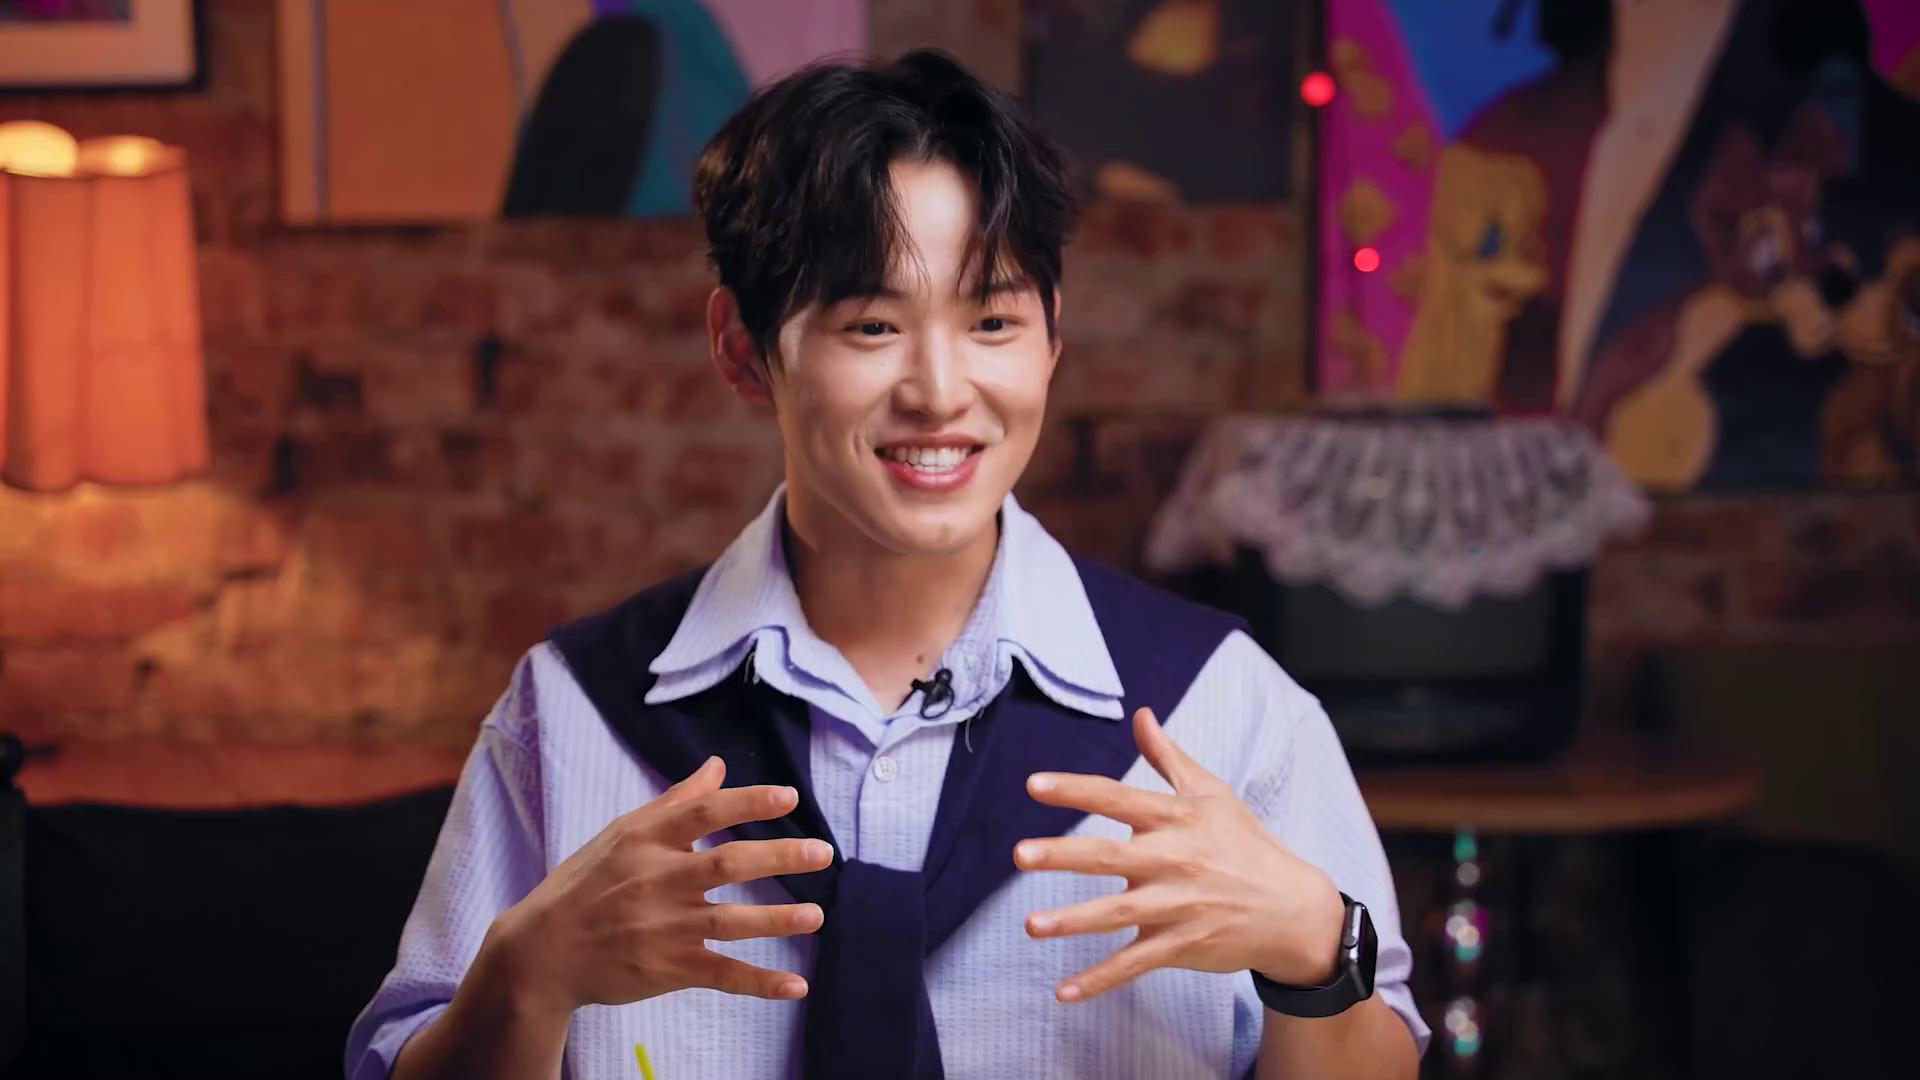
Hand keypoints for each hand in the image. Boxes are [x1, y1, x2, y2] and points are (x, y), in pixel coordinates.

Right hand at [484, 756, 832, 1015]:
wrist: (542, 951)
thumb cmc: (587, 883)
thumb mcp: (622, 832)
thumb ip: (676, 801)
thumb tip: (717, 766)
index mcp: (647, 841)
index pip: (704, 814)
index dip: (747, 803)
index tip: (788, 798)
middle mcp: (657, 880)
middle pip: (726, 864)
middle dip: (778, 857)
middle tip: (822, 853)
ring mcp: (663, 927)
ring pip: (729, 921)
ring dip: (776, 920)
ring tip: (816, 916)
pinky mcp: (666, 969)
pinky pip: (721, 974)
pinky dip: (759, 982)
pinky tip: (795, 986)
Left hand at [1014, 708, 1345, 1002]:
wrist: (1292, 908)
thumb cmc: (1245, 844)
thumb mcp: (1212, 793)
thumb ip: (1168, 756)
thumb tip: (1141, 714)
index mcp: (1176, 819)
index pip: (1118, 798)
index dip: (1076, 790)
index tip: (1034, 785)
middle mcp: (1173, 860)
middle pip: (1110, 856)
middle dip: (1064, 855)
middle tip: (1020, 854)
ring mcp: (1177, 906)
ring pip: (1117, 915)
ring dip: (1073, 921)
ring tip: (1030, 925)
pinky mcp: (1181, 945)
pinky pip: (1135, 964)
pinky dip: (1100, 980)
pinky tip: (1064, 992)